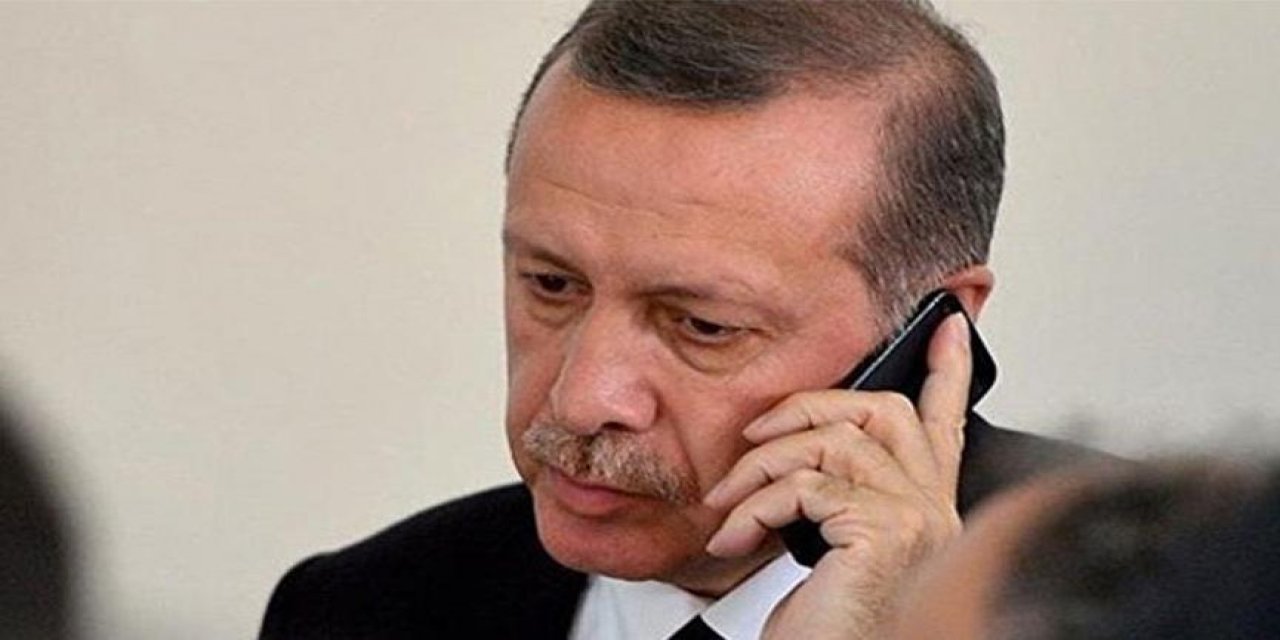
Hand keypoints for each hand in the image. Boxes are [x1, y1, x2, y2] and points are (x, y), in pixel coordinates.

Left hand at [702, 313, 972, 639]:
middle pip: (884, 409)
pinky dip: (754, 506)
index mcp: (924, 507)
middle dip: (809, 406)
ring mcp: (917, 520)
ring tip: (727, 503)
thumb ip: (833, 492)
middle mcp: (934, 510)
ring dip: (760, 467)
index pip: (944, 422)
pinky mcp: (884, 534)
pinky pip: (805, 486)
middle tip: (757, 434)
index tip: (946, 320)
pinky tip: (733, 535)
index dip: (947, 367)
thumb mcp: (826, 543)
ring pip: (831, 443)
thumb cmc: (826, 623)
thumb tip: (791, 444)